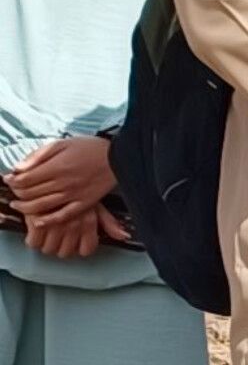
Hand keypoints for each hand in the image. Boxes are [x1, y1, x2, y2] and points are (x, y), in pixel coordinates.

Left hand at [7, 135, 120, 258]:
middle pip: (30, 193)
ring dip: (25, 208)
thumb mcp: (61, 144)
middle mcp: (63, 183)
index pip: (25, 179)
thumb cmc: (89, 148)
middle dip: (17, 193)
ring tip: (18, 205)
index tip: (9, 179)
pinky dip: (48, 220)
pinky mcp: (84, 204)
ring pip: (42, 206)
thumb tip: (18, 168)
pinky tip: (37, 221)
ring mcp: (74, 195)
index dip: (13, 180)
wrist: (119, 158)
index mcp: (56, 167)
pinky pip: (63, 216)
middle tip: (14, 190)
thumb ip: (38, 156)